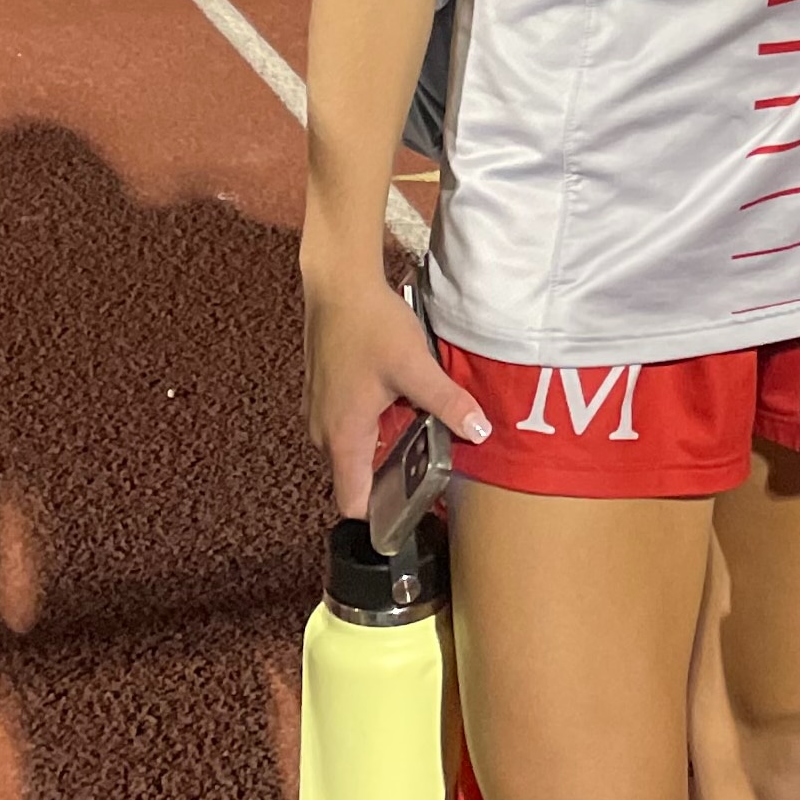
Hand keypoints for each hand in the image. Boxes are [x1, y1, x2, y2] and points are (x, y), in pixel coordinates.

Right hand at [305, 271, 491, 518]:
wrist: (338, 284)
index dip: (381, 516)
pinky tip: (399, 402)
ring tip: (420, 431)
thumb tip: (479, 432)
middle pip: (357, 476)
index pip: (353, 502)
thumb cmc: (371, 326)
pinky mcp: (323, 394)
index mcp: (342, 437)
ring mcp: (320, 412)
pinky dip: (373, 423)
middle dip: (391, 476)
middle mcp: (324, 433)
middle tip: (430, 465)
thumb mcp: (416, 366)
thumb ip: (447, 403)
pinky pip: (350, 425)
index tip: (413, 512)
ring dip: (383, 445)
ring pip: (355, 449)